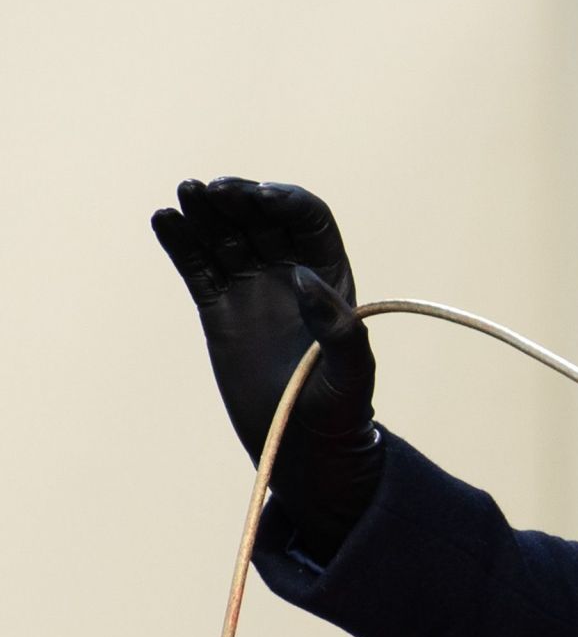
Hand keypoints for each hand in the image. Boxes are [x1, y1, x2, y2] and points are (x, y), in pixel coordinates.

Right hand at [152, 177, 381, 559]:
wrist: (303, 446)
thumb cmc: (340, 410)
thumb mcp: (352, 372)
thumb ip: (338, 328)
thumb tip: (302, 278)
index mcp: (330, 276)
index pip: (308, 220)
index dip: (286, 202)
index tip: (261, 196)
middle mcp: (290, 273)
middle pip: (262, 220)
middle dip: (240, 199)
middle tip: (214, 189)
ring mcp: (252, 289)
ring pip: (226, 237)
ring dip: (206, 212)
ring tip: (185, 193)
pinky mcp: (219, 309)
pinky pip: (198, 267)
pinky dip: (181, 243)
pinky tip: (165, 220)